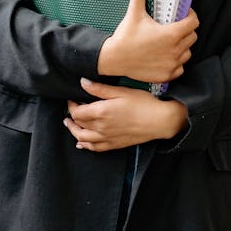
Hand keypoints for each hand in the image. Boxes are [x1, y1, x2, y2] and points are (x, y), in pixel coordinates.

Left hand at [64, 78, 187, 150]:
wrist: (160, 121)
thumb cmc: (143, 103)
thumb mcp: (120, 91)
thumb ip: (99, 89)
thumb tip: (82, 82)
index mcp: (101, 112)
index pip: (77, 112)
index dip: (71, 105)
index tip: (72, 99)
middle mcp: (101, 127)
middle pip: (78, 125)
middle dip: (72, 117)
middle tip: (70, 110)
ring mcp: (107, 138)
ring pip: (82, 138)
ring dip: (74, 132)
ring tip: (70, 125)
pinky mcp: (114, 145)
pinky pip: (95, 148)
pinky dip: (85, 146)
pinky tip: (81, 144)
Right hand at [97, 0, 197, 82]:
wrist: (113, 59)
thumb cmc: (125, 37)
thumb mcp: (133, 13)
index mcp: (170, 34)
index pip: (193, 23)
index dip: (190, 16)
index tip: (183, 15)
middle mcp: (174, 50)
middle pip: (192, 37)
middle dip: (185, 31)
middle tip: (174, 28)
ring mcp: (171, 64)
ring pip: (187, 53)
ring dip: (182, 47)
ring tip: (169, 42)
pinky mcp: (166, 75)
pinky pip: (180, 68)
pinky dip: (176, 62)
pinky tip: (165, 56)